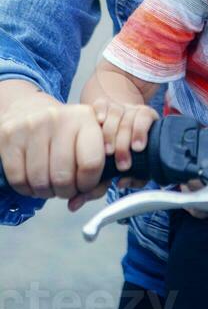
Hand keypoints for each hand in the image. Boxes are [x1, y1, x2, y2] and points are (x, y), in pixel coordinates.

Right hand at [0, 86, 106, 202]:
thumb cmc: (62, 132)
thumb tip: (80, 200)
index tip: (84, 184)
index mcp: (84, 118)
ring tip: (49, 182)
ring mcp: (32, 126)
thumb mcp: (87, 139)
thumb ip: (96, 171)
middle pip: (64, 177)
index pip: (92, 162)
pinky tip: (32, 179)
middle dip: (66, 191)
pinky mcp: (10, 136)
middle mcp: (59, 118)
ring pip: (40, 182)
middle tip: (65, 187)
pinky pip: (18, 179)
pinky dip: (26, 189)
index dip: (88, 183)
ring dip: (45, 192)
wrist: (28, 108)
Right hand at [91, 98, 158, 173]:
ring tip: (108, 152)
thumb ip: (136, 176)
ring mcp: (117, 107)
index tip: (137, 148)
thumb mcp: (138, 165)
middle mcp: (131, 111)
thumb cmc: (129, 153)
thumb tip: (122, 182)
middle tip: (120, 162)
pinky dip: (100, 112)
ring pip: (116, 112)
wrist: (116, 133)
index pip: (146, 117)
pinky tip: (98, 122)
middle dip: (124, 142)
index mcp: (145, 120)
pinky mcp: (102, 106)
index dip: (141, 131)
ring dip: (111, 133)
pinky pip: (101, 104)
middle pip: (129, 118)